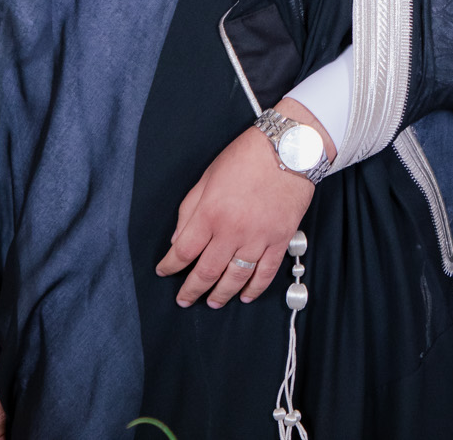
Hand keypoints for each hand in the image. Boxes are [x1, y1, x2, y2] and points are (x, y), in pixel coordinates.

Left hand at [155, 99, 329, 307]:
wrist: (289, 149)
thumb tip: (178, 239)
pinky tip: (246, 296)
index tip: (163, 271)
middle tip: (184, 299)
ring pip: (235, 278)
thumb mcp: (208, 177)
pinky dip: (255, 288)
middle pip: (206, 271)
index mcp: (210, 213)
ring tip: (212, 302)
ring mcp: (258, 238)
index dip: (170, 265)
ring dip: (221, 295)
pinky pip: (266, 272)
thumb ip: (190, 209)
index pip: (183, 250)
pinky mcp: (280, 240)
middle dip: (191, 290)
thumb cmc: (247, 157)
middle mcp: (232, 230)